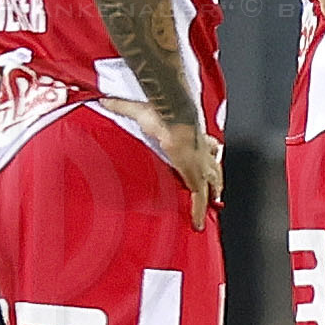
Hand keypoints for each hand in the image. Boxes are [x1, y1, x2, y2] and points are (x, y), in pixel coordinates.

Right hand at [102, 101, 223, 228]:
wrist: (173, 121)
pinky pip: (199, 198)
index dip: (208, 149)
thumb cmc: (162, 114)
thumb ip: (121, 105)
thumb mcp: (139, 110)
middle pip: (214, 164)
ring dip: (212, 193)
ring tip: (210, 205)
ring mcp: (201, 165)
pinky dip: (198, 212)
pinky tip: (197, 224)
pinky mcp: (195, 177)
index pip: (205, 143)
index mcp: (191, 133)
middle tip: (217, 187)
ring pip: (212, 183)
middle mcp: (200, 150)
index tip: (208, 152)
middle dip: (216, 175)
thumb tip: (106, 101)